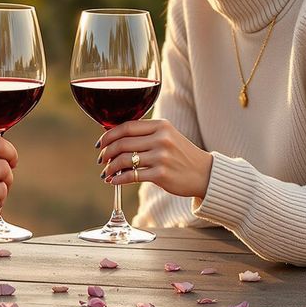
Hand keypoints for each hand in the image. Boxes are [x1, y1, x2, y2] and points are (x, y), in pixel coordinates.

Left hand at [96, 118, 211, 198]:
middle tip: (101, 159)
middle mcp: (161, 138)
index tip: (100, 143)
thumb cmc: (181, 155)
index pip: (127, 126)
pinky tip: (114, 181)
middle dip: (107, 152)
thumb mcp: (167, 136)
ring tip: (107, 172)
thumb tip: (113, 136)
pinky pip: (132, 176)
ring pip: (125, 160)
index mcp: (161, 125)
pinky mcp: (161, 174)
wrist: (205, 174)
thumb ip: (145, 133)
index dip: (109, 135)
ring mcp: (161, 157)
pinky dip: (119, 179)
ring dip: (111, 167)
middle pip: (123, 143)